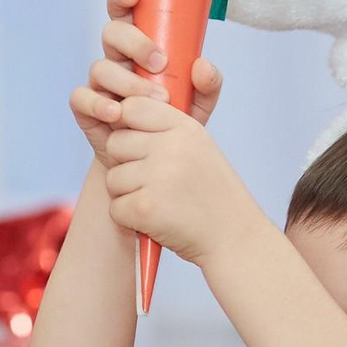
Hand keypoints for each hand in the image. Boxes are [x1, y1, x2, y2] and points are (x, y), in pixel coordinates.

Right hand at [70, 0, 223, 163]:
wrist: (151, 163)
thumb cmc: (171, 124)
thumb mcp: (198, 104)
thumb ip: (208, 85)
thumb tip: (201, 65)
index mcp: (139, 48)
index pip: (125, 13)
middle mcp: (116, 60)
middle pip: (111, 33)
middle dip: (135, 43)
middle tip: (160, 63)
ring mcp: (99, 84)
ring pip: (100, 66)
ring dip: (128, 81)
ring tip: (154, 100)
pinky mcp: (86, 108)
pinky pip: (81, 97)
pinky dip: (98, 104)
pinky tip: (118, 114)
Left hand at [98, 93, 262, 268]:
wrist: (234, 238)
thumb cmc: (211, 194)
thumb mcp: (198, 148)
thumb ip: (163, 128)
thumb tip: (118, 112)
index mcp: (185, 128)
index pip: (132, 108)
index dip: (127, 127)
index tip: (140, 147)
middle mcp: (173, 147)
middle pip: (115, 144)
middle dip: (125, 165)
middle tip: (153, 183)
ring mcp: (159, 177)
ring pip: (112, 178)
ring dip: (128, 195)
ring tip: (160, 202)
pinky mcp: (146, 207)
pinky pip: (115, 208)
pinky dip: (130, 219)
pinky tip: (156, 221)